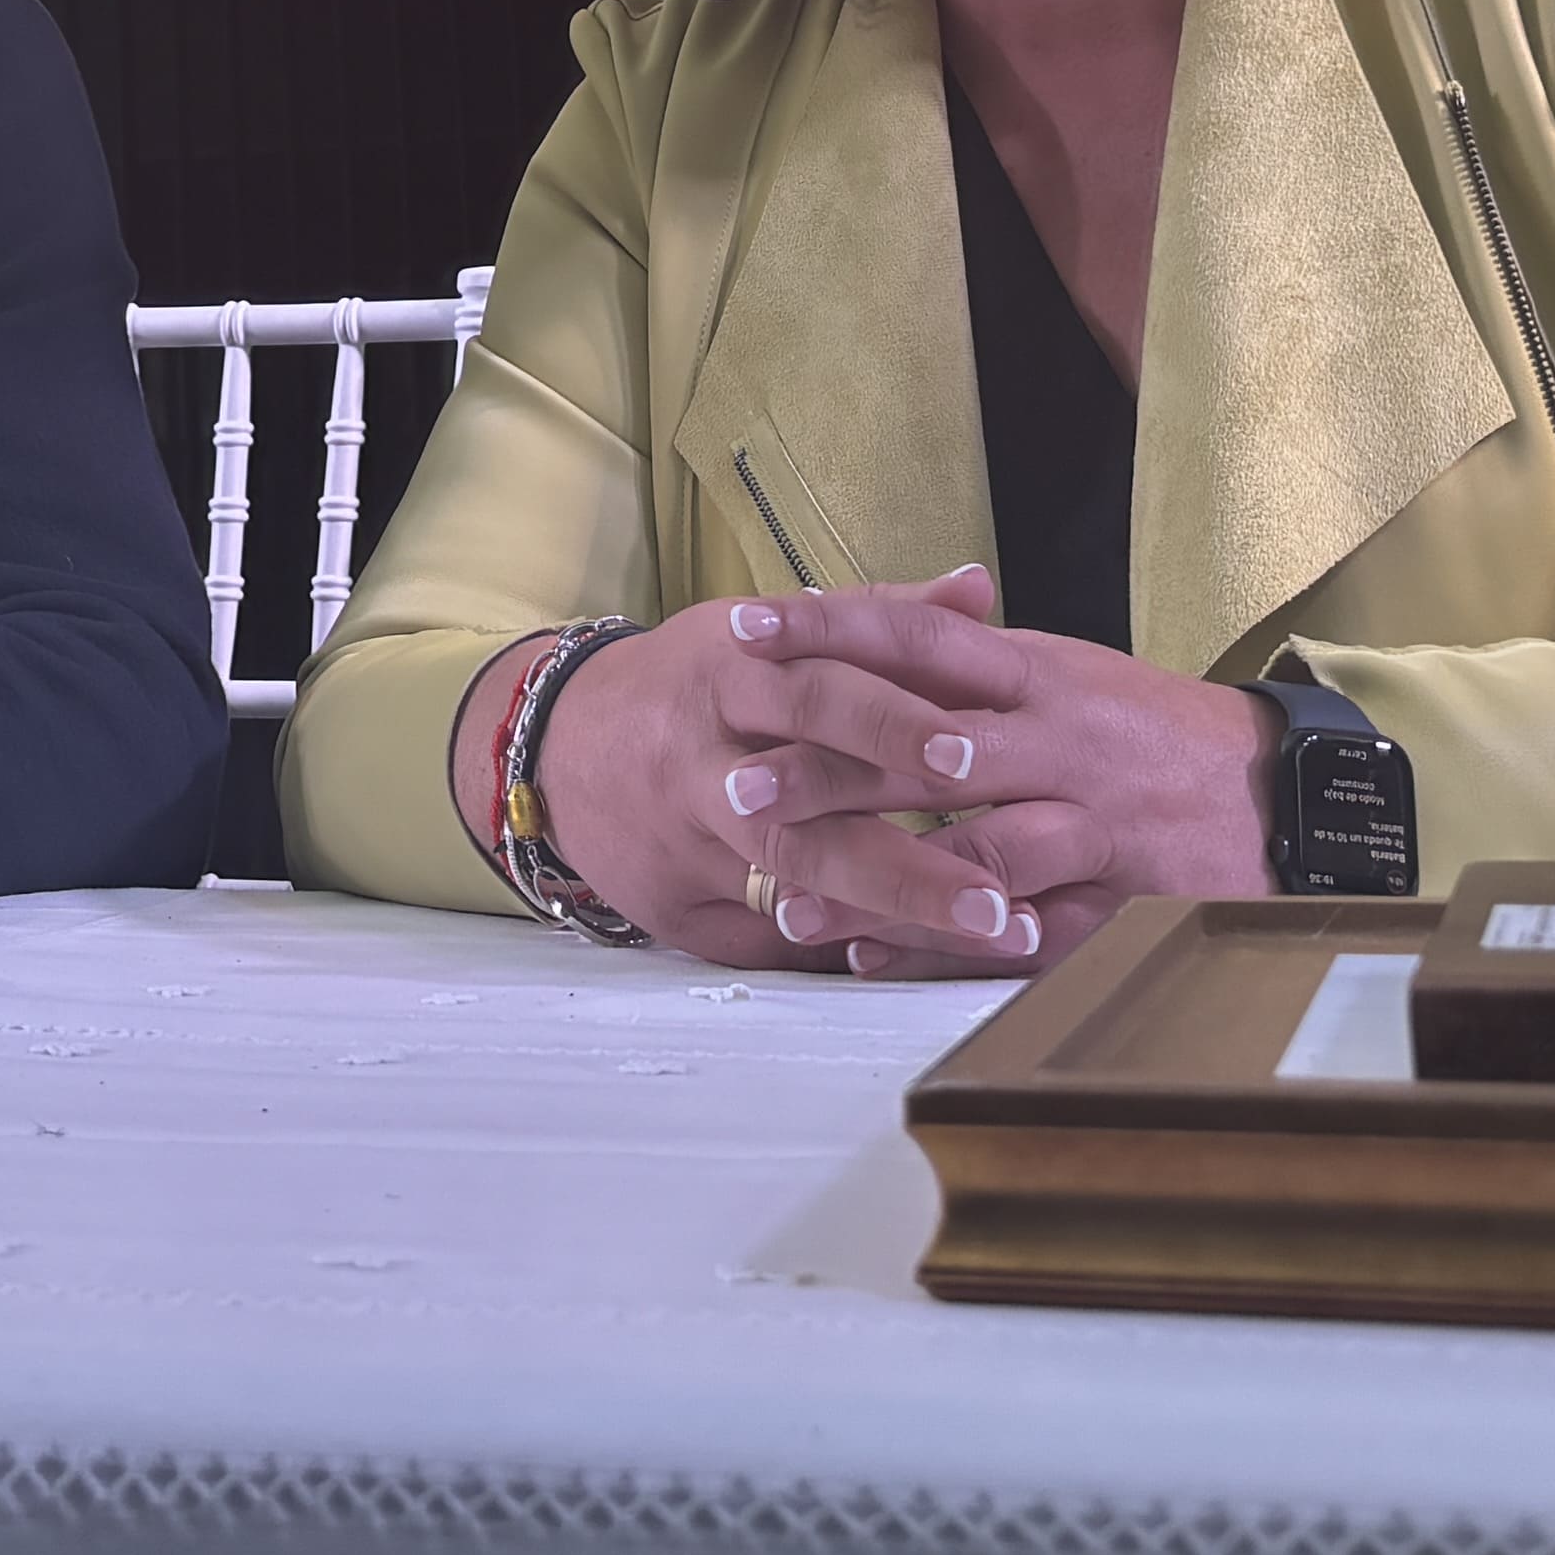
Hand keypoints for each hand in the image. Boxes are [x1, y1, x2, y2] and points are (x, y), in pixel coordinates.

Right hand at [484, 591, 1036, 977]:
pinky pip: (767, 939)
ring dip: (892, 917)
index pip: (815, 694)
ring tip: (985, 936)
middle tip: (997, 896)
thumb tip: (979, 589)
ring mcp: (688, 843)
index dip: (890, 722)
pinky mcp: (679, 911)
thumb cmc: (693, 683)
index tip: (969, 754)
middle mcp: (703, 759)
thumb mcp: (768, 632)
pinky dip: (843, 948)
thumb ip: (878, 618)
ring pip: (792, 887)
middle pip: (805, 812)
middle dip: (903, 859)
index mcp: (729, 674)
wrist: (558, 751)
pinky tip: (921, 966)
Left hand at [722, 573, 1277, 967]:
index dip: (831, 629)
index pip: (919, 637)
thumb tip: (865, 622)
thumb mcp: (1063, 669)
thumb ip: (969, 656)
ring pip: (974, 855)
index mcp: (1037, 674)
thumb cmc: (1146, 728)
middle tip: (737, 788)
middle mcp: (1058, 744)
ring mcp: (1090, 828)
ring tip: (788, 904)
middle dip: (830, 772)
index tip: (745, 627)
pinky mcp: (1116, 905)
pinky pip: (1025, 935)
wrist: (1280, 791)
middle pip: (930, 752)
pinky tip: (876, 958)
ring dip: (878, 883)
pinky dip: (950, 950)